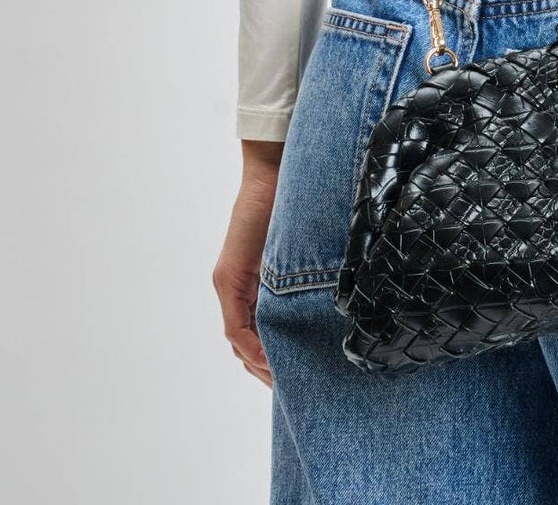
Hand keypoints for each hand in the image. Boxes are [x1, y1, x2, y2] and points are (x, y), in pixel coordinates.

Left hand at [213, 140, 283, 386]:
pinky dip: (250, 346)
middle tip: (292, 386)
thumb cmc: (295, 202)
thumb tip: (329, 303)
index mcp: (258, 281)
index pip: (260, 330)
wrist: (275, 170)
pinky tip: (268, 360)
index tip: (299, 373)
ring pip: (239, 338)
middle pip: (246, 342)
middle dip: (267, 367)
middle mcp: (237, 285)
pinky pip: (235, 326)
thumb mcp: (303, 250)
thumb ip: (306, 277)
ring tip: (283, 380)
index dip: (275, 356)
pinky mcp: (228, 277)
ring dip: (259, 362)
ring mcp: (230, 282)